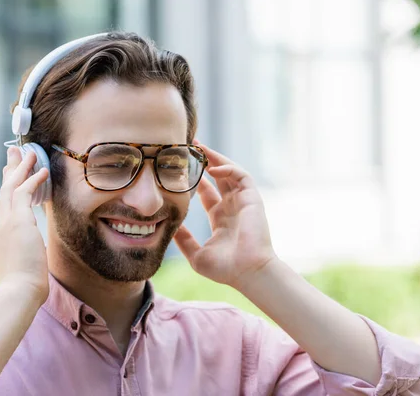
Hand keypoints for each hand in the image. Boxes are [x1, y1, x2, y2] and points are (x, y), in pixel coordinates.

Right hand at [0, 147, 49, 303]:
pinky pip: (25, 193)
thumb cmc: (24, 284)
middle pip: (4, 190)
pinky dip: (33, 180)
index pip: (4, 205)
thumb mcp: (23, 260)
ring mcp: (6, 222)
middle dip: (10, 170)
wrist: (18, 292)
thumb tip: (35, 245)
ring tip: (30, 153)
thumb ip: (26, 248)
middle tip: (15, 152)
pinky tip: (43, 171)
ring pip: (11, 187)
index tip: (12, 174)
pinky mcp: (18, 222)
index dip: (8, 187)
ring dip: (22, 168)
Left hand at [173, 142, 277, 289]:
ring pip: (229, 172)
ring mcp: (242, 202)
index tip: (180, 169)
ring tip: (200, 146)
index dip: (195, 180)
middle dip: (205, 161)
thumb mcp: (196, 253)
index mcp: (220, 218)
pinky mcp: (252, 198)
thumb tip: (168, 226)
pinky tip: (212, 168)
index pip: (206, 193)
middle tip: (189, 147)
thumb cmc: (225, 268)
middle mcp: (232, 207)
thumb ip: (183, 239)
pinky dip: (228, 168)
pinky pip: (241, 176)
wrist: (247, 273)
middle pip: (218, 177)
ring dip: (216, 158)